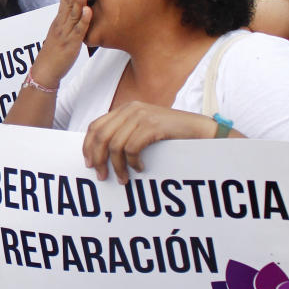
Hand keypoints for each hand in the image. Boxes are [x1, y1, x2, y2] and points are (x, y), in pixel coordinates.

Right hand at [30, 0, 90, 88]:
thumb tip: (63, 1)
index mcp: (58, 22)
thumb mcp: (56, 31)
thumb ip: (61, 16)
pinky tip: (89, 11)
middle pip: (67, 4)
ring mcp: (66, 34)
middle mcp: (61, 25)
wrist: (44, 71)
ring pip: (73, 14)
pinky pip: (79, 30)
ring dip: (78, 1)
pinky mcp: (71, 44)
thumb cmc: (52, 52)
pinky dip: (84, 20)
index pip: (64, 1)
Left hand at [83, 102, 215, 182]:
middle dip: (98, 158)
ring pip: (115, 145)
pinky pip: (132, 148)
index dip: (88, 146)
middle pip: (101, 136)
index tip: (89, 164)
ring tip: (123, 179)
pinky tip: (139, 168)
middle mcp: (130, 109)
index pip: (95, 126)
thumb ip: (124, 133)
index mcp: (125, 109)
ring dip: (117, 166)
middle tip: (102, 176)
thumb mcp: (143, 129)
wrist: (200, 130)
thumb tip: (100, 155)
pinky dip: (133, 162)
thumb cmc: (170, 134)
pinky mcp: (152, 125)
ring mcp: (141, 116)